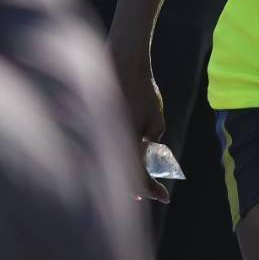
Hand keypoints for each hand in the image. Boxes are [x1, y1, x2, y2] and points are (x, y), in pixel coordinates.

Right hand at [107, 43, 168, 202]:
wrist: (120, 62)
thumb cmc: (141, 89)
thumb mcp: (155, 116)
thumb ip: (153, 137)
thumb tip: (147, 148)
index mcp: (126, 143)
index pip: (138, 177)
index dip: (152, 190)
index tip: (166, 196)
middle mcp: (109, 142)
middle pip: (121, 176)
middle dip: (136, 187)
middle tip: (150, 196)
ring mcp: (98, 133)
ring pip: (110, 164)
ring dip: (122, 174)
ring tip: (135, 186)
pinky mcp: (92, 125)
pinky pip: (103, 148)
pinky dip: (112, 157)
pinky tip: (119, 160)